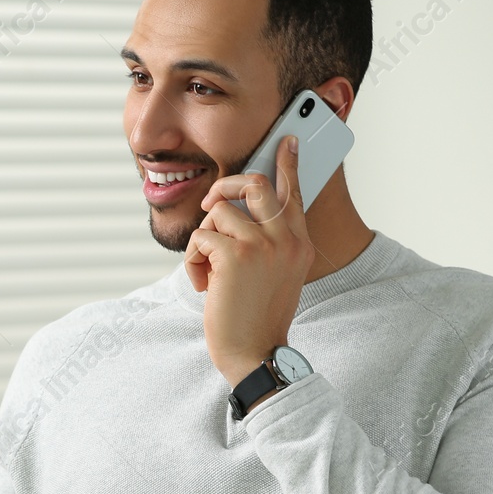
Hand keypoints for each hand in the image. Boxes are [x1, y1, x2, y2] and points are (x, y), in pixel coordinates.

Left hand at [186, 134, 312, 386]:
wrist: (255, 353)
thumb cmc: (258, 316)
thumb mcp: (276, 275)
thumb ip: (269, 242)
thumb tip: (236, 210)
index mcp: (299, 243)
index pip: (294, 192)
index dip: (288, 163)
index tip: (287, 140)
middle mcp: (286, 239)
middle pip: (254, 184)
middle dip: (225, 185)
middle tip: (211, 203)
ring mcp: (262, 246)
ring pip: (219, 212)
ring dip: (203, 239)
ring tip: (208, 270)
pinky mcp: (234, 257)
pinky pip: (201, 237)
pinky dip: (193, 260)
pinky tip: (203, 284)